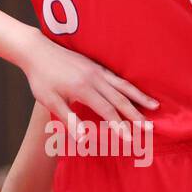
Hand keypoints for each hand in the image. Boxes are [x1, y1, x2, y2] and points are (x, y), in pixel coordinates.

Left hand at [24, 34, 156, 132]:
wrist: (37, 51)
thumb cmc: (41, 78)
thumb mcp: (50, 101)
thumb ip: (68, 120)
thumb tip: (83, 140)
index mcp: (83, 89)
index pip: (107, 111)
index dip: (119, 126)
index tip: (130, 140)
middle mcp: (94, 78)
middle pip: (120, 99)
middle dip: (136, 114)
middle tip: (150, 128)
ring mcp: (96, 70)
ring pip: (122, 85)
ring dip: (139, 96)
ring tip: (154, 106)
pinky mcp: (95, 65)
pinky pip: (117, 77)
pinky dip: (129, 85)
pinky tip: (135, 91)